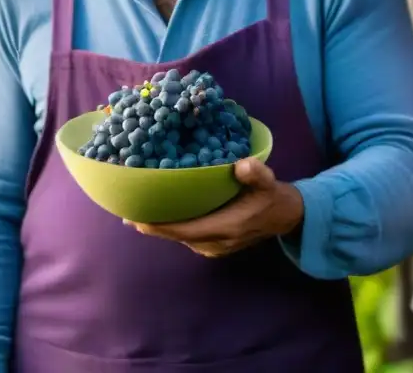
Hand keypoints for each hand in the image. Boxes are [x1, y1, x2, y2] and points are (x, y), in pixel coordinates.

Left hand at [127, 158, 303, 257]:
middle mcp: (216, 242)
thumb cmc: (272, 197)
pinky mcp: (214, 245)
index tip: (136, 219)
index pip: (185, 230)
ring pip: (180, 238)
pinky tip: (160, 215)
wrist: (286, 217)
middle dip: (152, 226)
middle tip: (126, 212)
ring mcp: (215, 247)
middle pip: (176, 236)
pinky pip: (187, 237)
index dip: (159, 226)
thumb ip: (256, 173)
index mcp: (226, 227)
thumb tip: (241, 165)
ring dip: (161, 227)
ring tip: (138, 212)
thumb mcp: (268, 181)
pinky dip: (172, 228)